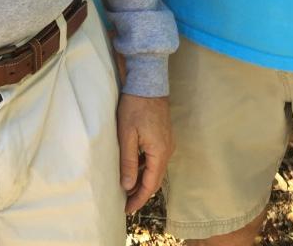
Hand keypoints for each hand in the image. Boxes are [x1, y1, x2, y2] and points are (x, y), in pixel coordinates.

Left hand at [117, 93, 172, 213]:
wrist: (147, 82)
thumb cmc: (135, 107)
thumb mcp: (127, 135)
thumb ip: (128, 162)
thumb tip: (128, 187)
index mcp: (159, 153)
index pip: (150, 185)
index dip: (138, 199)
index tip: (126, 210)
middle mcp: (167, 150)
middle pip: (155, 179)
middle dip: (141, 192)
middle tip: (126, 203)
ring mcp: (167, 142)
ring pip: (155, 169)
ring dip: (143, 180)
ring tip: (128, 188)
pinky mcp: (164, 135)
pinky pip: (156, 158)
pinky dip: (146, 167)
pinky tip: (134, 167)